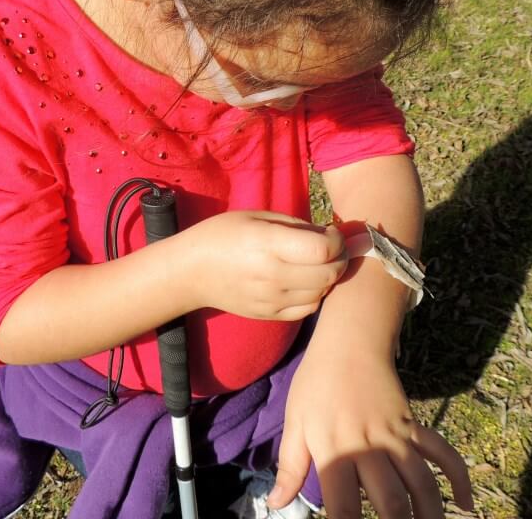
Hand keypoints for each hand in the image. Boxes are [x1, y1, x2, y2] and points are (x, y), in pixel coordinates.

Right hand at [178, 211, 347, 320]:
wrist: (190, 272)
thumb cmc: (223, 235)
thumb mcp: (257, 217)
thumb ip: (296, 225)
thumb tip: (330, 235)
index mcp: (268, 244)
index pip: (323, 249)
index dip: (337, 240)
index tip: (331, 232)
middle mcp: (273, 275)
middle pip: (329, 274)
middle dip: (340, 258)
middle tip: (332, 247)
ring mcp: (272, 299)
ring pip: (322, 293)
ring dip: (329, 277)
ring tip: (318, 263)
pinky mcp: (270, 315)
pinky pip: (308, 309)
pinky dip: (316, 295)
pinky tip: (306, 280)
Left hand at [269, 345, 472, 517]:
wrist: (350, 343)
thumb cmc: (316, 384)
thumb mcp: (294, 423)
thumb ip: (290, 467)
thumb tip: (276, 504)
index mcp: (335, 451)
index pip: (344, 508)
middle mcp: (370, 448)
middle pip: (393, 503)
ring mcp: (397, 437)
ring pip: (423, 484)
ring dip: (430, 514)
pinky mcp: (414, 426)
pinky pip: (443, 454)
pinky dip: (459, 478)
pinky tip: (464, 503)